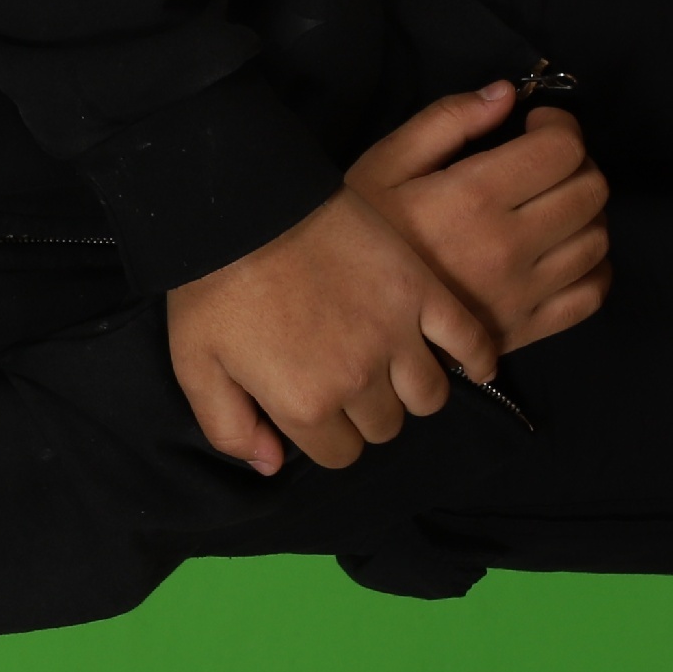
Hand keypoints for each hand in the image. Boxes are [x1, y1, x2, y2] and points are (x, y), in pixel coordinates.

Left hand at [164, 184, 495, 477]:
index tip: (313, 406)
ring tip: (392, 368)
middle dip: (364, 413)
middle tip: (344, 378)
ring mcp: (397, 334)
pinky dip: (477, 358)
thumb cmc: (212, 285)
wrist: (243, 205)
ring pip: (428, 396)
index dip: (325, 435)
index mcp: (305, 404)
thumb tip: (272, 466)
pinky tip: (474, 366)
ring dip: (411, 391)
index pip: (340, 454)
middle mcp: (359, 381)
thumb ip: (229, 428)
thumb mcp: (195, 366)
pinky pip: (469, 340)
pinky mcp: (421, 291)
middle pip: (384, 427)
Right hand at [346, 78, 612, 357]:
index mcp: (473, 196)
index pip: (563, 149)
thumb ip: (447, 121)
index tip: (536, 126)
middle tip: (544, 164)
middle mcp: (509, 245)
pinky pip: (591, 294)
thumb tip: (506, 96)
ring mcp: (522, 293)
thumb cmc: (358, 233)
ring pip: (597, 239)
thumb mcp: (385, 163)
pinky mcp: (526, 329)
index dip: (561, 126)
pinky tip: (564, 253)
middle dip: (576, 164)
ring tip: (551, 206)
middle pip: (590, 191)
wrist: (337, 318)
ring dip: (585, 212)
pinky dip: (593, 267)